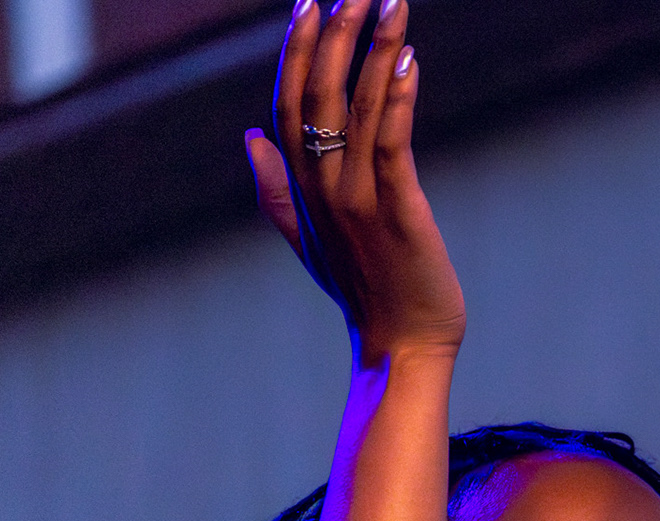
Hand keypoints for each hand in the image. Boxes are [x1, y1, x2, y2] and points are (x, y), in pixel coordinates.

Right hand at [245, 0, 464, 360]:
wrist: (400, 348)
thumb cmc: (363, 294)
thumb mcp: (307, 240)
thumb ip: (275, 188)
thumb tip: (250, 136)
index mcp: (300, 187)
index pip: (288, 103)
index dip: (296, 51)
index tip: (306, 4)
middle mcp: (323, 186)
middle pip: (317, 95)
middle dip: (333, 36)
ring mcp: (358, 199)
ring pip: (359, 109)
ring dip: (375, 51)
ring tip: (390, 3)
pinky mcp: (399, 212)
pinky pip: (393, 143)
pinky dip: (398, 99)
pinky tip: (409, 61)